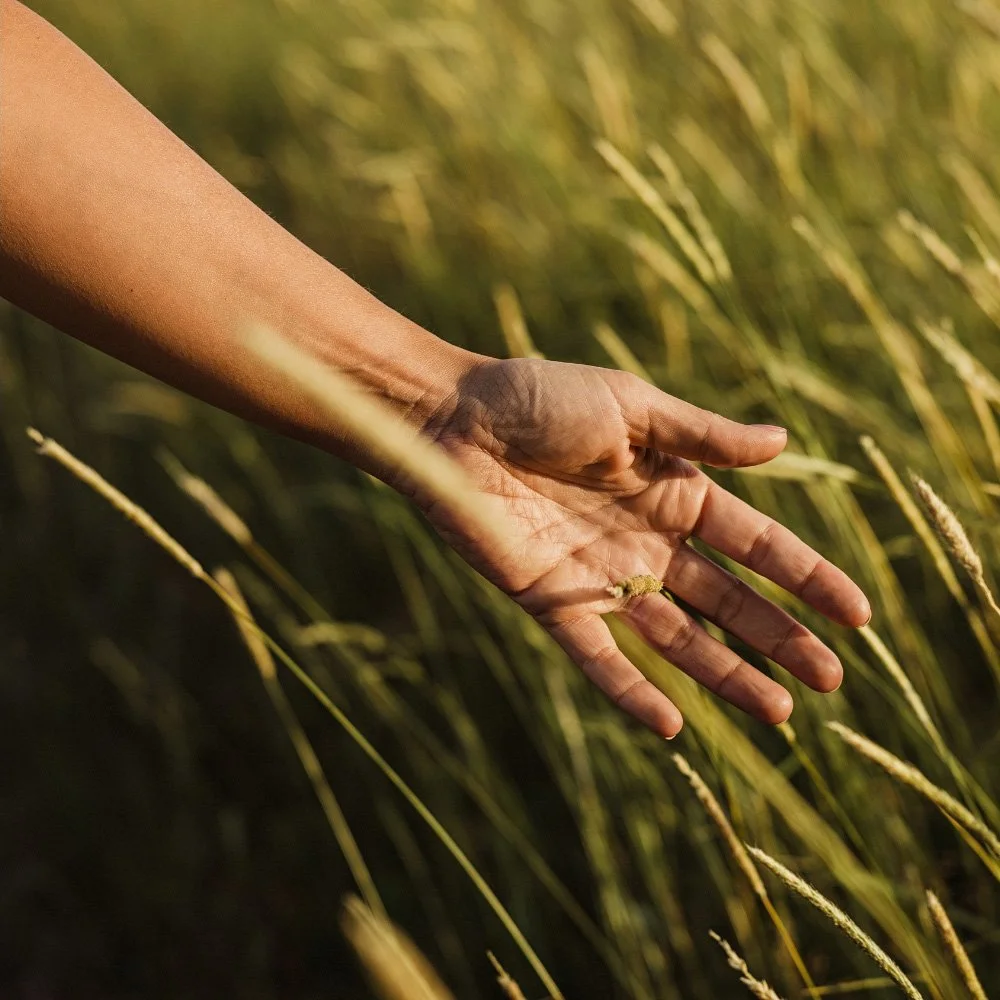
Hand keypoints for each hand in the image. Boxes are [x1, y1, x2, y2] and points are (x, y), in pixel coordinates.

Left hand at [422, 357, 870, 737]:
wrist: (454, 419)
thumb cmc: (541, 398)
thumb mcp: (633, 408)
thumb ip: (704, 437)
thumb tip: (783, 442)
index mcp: (675, 491)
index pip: (757, 544)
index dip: (808, 578)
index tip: (858, 615)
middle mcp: (647, 541)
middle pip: (728, 601)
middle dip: (780, 638)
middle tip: (831, 680)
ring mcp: (603, 576)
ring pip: (677, 638)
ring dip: (726, 674)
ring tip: (780, 713)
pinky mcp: (553, 601)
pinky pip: (598, 656)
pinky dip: (631, 690)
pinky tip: (672, 724)